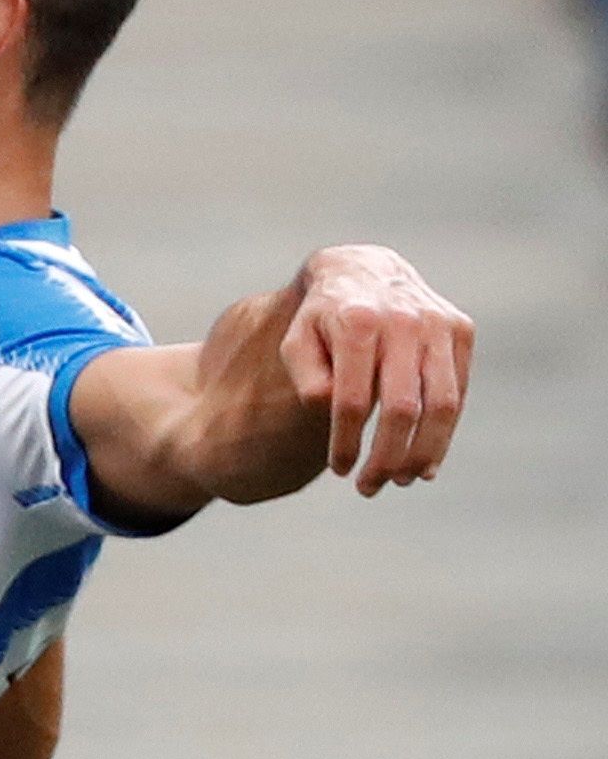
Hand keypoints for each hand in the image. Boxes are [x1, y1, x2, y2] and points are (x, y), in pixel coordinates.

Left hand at [281, 246, 472, 492]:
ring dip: (424, 452)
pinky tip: (427, 461)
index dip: (346, 441)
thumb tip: (329, 410)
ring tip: (404, 481)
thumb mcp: (297, 342)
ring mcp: (439, 324)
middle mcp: (404, 321)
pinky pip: (458, 391)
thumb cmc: (321, 319)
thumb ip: (307, 377)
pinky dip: (446, 431)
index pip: (351, 400)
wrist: (365, 271)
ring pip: (442, 404)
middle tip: (371, 487)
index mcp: (357, 323)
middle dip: (388, 457)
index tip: (340, 469)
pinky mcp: (461, 330)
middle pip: (402, 408)